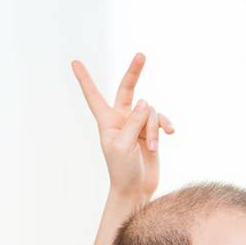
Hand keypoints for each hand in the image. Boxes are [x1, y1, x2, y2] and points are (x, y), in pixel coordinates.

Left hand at [71, 53, 174, 200]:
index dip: (85, 79)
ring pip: (151, 112)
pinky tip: (170, 134)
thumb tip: (146, 102)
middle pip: (128, 89)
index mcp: (106, 121)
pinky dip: (165, 127)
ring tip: (152, 147)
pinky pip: (161, 120)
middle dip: (134, 72)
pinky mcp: (151, 133)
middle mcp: (121, 119)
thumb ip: (134, 122)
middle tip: (141, 55)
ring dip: (154, 129)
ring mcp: (137, 125)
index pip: (93, 95)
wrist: (136, 189)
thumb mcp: (123, 146)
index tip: (75, 62)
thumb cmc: (122, 170)